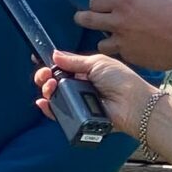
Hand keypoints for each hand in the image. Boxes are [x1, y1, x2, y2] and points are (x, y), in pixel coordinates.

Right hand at [35, 50, 154, 140]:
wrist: (133, 104)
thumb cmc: (121, 80)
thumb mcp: (97, 62)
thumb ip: (74, 60)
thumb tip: (54, 54)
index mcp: (87, 71)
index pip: (63, 67)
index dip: (51, 64)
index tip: (38, 59)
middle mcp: (81, 87)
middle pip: (55, 81)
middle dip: (45, 76)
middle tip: (44, 75)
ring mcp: (79, 102)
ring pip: (55, 96)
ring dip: (47, 90)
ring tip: (50, 86)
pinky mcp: (78, 117)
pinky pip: (59, 113)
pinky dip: (49, 109)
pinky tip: (44, 103)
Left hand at [74, 0, 171, 71]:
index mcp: (124, 3)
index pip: (95, 1)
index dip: (95, 3)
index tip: (97, 6)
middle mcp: (118, 22)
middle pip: (86, 20)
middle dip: (82, 18)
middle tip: (82, 18)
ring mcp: (122, 41)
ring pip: (100, 43)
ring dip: (104, 40)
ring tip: (111, 39)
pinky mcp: (129, 56)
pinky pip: (118, 54)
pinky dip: (122, 52)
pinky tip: (131, 49)